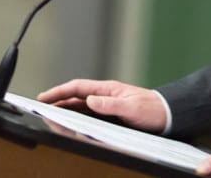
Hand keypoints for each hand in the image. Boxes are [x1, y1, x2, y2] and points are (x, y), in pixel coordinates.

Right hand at [37, 79, 166, 132]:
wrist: (168, 115)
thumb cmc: (153, 109)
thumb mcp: (132, 108)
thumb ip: (111, 105)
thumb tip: (90, 101)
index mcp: (108, 89)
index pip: (78, 88)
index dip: (60, 91)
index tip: (44, 97)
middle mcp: (105, 96)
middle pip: (76, 97)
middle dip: (58, 100)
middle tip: (41, 107)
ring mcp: (108, 105)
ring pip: (81, 106)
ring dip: (66, 109)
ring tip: (51, 114)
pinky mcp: (112, 115)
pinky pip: (90, 115)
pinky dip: (77, 118)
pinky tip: (71, 123)